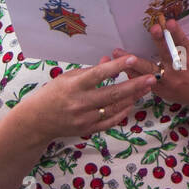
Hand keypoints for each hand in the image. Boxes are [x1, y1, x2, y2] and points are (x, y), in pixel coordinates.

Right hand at [13, 54, 155, 144]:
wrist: (37, 121)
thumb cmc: (53, 93)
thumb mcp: (68, 77)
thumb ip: (91, 71)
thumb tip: (110, 60)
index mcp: (73, 86)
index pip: (98, 75)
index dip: (116, 67)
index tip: (133, 59)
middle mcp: (79, 103)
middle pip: (112, 94)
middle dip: (134, 85)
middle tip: (152, 77)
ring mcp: (84, 119)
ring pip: (115, 108)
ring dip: (133, 97)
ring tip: (147, 87)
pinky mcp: (87, 130)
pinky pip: (110, 121)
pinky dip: (123, 112)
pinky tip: (133, 102)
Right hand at [111, 18, 188, 111]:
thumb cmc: (188, 90)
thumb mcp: (167, 92)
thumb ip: (150, 81)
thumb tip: (129, 68)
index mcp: (159, 88)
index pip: (138, 79)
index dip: (124, 71)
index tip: (112, 62)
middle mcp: (168, 79)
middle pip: (147, 68)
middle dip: (131, 61)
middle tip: (118, 52)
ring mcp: (181, 66)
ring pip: (167, 52)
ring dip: (159, 40)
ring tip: (154, 29)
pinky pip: (183, 41)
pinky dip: (177, 32)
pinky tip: (171, 23)